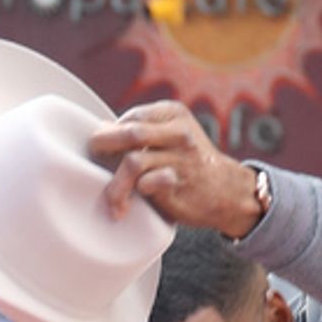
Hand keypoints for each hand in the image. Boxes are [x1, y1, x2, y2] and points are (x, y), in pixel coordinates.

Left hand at [89, 102, 263, 236]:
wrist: (227, 192)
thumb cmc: (191, 166)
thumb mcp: (171, 138)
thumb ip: (142, 133)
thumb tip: (102, 128)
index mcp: (174, 114)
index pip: (132, 118)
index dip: (111, 133)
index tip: (100, 149)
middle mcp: (179, 132)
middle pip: (129, 133)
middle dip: (104, 146)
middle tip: (94, 159)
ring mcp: (181, 157)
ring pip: (132, 162)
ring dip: (116, 184)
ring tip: (113, 200)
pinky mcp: (180, 182)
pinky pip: (146, 184)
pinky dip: (136, 194)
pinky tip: (131, 207)